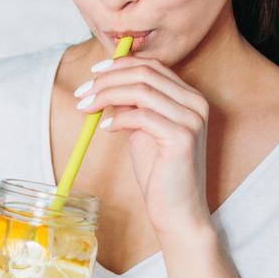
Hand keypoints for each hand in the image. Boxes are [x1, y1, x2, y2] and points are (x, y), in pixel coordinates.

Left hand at [76, 57, 210, 235]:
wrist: (178, 212)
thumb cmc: (160, 174)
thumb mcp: (142, 131)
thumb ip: (131, 105)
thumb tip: (104, 83)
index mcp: (190, 98)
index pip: (152, 66)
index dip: (120, 64)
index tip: (93, 73)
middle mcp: (196, 103)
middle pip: (145, 73)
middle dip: (107, 79)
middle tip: (82, 92)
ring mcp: (192, 119)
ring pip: (141, 90)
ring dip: (106, 95)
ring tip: (86, 107)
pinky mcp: (183, 137)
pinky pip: (142, 116)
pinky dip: (119, 118)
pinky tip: (106, 128)